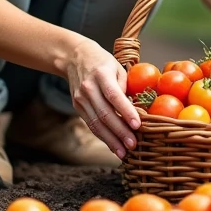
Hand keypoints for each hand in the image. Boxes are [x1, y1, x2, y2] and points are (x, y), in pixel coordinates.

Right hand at [64, 38, 140, 159]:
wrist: (73, 57)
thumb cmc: (102, 62)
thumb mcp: (117, 67)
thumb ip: (125, 86)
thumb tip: (135, 108)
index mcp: (101, 74)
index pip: (114, 96)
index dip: (126, 111)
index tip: (137, 125)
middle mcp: (88, 88)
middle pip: (105, 114)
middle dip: (120, 132)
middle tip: (133, 144)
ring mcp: (80, 99)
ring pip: (96, 123)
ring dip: (111, 140)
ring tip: (124, 152)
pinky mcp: (77, 107)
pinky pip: (91, 124)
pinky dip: (103, 137)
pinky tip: (114, 146)